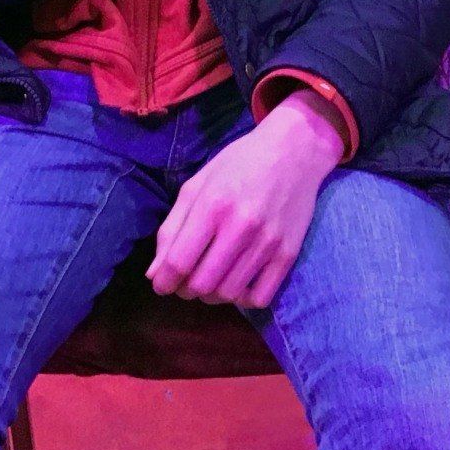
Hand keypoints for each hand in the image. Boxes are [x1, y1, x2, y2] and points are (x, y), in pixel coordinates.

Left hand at [147, 92, 341, 309]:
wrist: (295, 150)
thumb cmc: (240, 163)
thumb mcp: (198, 185)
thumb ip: (172, 228)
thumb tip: (154, 273)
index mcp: (213, 205)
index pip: (179, 262)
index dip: (163, 281)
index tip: (161, 283)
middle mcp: (241, 226)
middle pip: (202, 284)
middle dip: (185, 290)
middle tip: (185, 281)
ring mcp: (268, 242)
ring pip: (229, 294)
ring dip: (211, 295)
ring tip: (209, 280)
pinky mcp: (289, 253)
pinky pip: (259, 297)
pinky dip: (242, 299)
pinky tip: (237, 283)